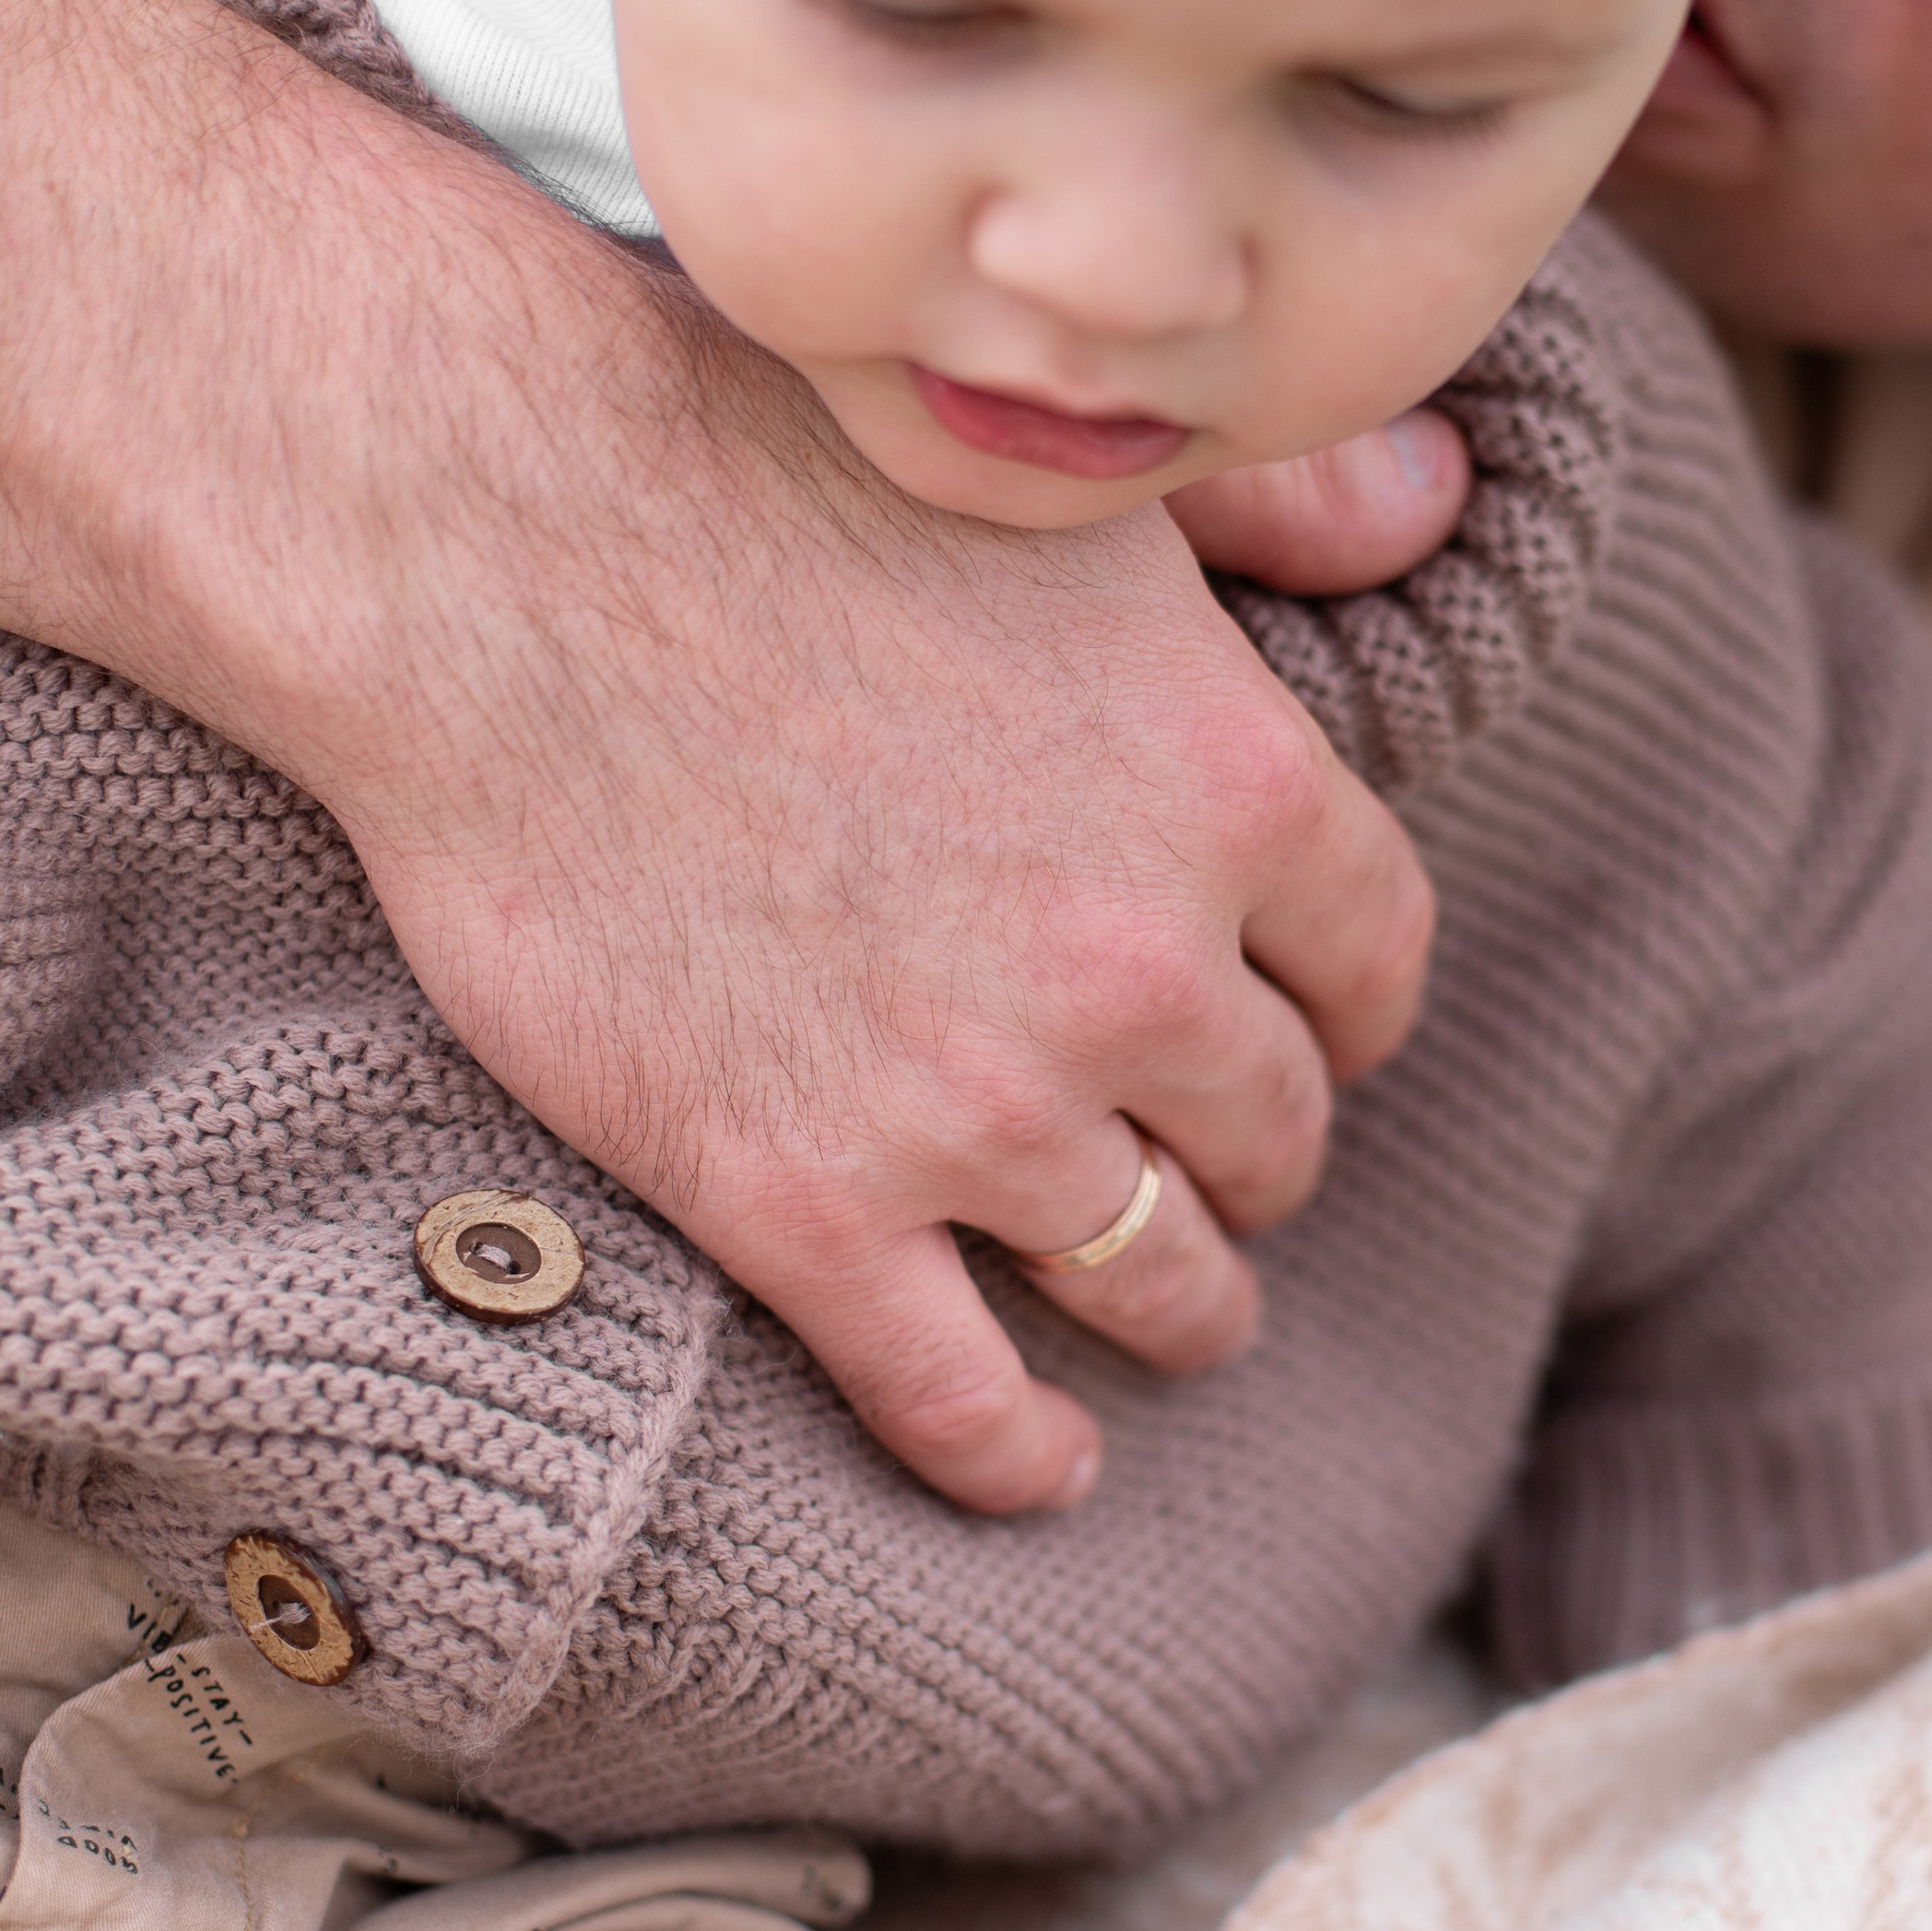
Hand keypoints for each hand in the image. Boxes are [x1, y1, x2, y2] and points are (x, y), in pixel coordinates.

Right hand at [0, 0, 1434, 1513]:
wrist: (496, 547)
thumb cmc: (770, 465)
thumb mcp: (1066, 472)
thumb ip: (1280, 498)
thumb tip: (1436, 498)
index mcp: (1232, 785)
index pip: (1372, 961)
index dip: (1348, 1019)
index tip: (1311, 1040)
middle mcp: (1139, 968)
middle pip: (1270, 1133)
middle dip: (1256, 1158)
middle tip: (1213, 1169)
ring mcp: (974, 1105)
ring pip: (1152, 1277)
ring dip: (1181, 1307)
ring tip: (1166, 1313)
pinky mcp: (800, 1199)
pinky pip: (954, 1394)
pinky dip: (1014, 1452)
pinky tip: (1045, 1465)